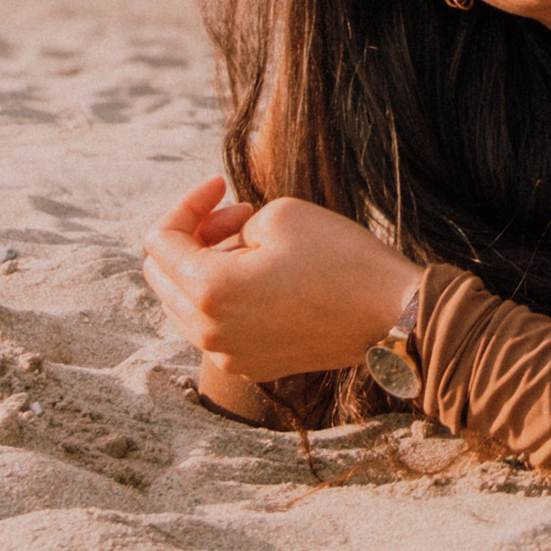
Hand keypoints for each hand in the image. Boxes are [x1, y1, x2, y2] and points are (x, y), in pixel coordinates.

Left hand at [140, 177, 422, 385]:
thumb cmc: (341, 259)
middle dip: (191, 237)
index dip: (187, 204)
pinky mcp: (251, 365)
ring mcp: (228, 355)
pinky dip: (225, 296)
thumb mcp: (281, 214)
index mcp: (208, 291)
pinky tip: (266, 277)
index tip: (221, 186)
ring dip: (207, 267)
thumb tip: (224, 244)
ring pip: (186, 304)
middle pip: (162, 277)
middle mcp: (207, 332)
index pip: (159, 242)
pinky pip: (215, 327)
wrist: (391, 315)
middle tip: (237, 215)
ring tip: (255, 244)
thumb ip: (232, 225)